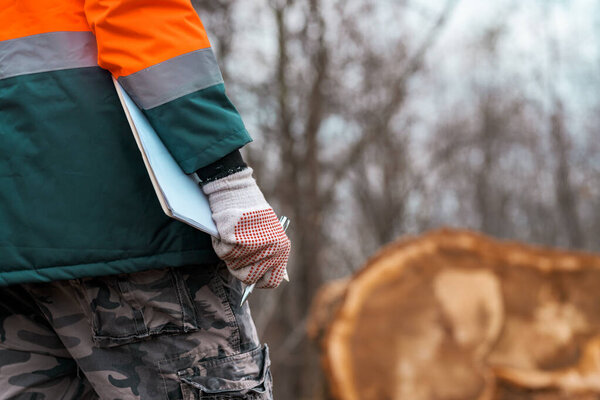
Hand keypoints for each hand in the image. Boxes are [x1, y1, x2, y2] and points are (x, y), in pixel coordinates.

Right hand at [202, 168, 290, 287]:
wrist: (237, 189)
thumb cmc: (252, 211)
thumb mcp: (269, 232)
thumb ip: (270, 255)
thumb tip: (270, 278)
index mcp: (282, 248)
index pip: (271, 280)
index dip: (259, 281)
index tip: (251, 279)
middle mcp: (269, 250)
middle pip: (248, 277)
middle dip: (239, 267)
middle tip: (235, 252)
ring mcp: (251, 246)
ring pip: (232, 264)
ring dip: (228, 253)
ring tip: (233, 234)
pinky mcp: (234, 240)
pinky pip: (222, 253)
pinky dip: (219, 244)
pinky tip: (225, 230)